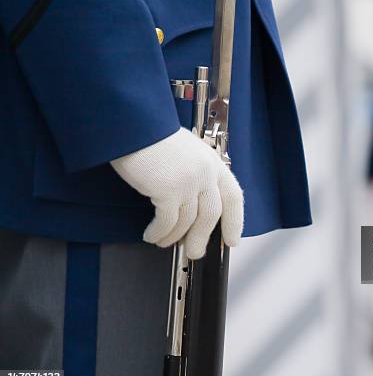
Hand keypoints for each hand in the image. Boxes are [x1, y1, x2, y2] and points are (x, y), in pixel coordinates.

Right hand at [111, 128, 243, 258]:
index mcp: (213, 163)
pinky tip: (152, 235)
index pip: (233, 197)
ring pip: (188, 222)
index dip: (235, 221)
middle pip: (211, 216)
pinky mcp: (168, 190)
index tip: (232, 239)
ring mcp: (189, 182)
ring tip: (164, 243)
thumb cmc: (153, 134)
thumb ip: (195, 172)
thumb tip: (193, 199)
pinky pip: (167, 221)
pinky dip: (159, 232)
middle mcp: (205, 174)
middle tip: (195, 252)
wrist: (135, 123)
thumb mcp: (186, 150)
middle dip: (201, 238)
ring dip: (175, 237)